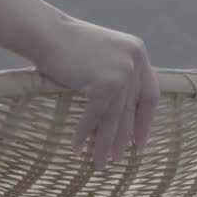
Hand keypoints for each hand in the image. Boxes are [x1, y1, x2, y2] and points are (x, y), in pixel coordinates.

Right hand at [32, 17, 159, 169]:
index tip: (141, 142)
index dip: (145, 121)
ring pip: (114, 118)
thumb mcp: (104, 54)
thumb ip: (117, 74)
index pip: (150, 94)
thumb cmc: (68, 45)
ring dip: (104, 144)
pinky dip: (84, 134)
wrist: (47, 33)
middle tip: (118, 159)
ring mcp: (121, 74)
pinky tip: (77, 149)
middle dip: (123, 138)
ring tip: (100, 164)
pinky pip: (95, 117)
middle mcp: (135, 63)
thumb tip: (121, 112)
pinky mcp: (103, 85)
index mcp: (138, 53)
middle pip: (131, 110)